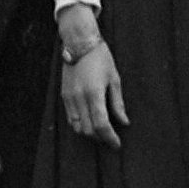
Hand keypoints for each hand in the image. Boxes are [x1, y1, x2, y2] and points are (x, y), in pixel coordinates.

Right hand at [59, 28, 127, 144]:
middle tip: (111, 139)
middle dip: (101, 138)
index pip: (101, 124)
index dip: (110, 138)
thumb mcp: (114, 79)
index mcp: (94, 93)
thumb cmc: (101, 58)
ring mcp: (69, 97)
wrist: (79, 43)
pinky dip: (80, 125)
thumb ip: (118, 103)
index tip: (117, 144)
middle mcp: (79, 97)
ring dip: (90, 133)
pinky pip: (70, 119)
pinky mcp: (64, 95)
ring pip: (77, 127)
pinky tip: (89, 123)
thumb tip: (124, 122)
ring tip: (101, 132)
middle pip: (89, 130)